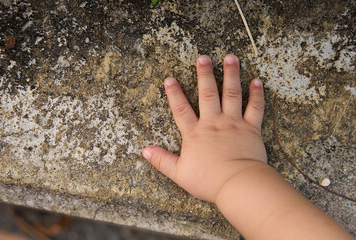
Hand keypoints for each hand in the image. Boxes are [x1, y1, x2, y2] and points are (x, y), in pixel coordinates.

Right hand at [142, 54, 266, 202]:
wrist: (237, 184)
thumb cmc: (209, 180)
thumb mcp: (179, 173)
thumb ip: (162, 160)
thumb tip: (144, 151)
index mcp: (195, 133)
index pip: (181, 109)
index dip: (174, 94)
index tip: (169, 79)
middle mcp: (213, 123)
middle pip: (207, 94)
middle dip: (204, 74)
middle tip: (203, 57)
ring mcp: (233, 123)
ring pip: (232, 94)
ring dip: (231, 75)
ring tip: (231, 58)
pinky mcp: (251, 128)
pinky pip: (255, 108)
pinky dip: (257, 94)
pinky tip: (257, 81)